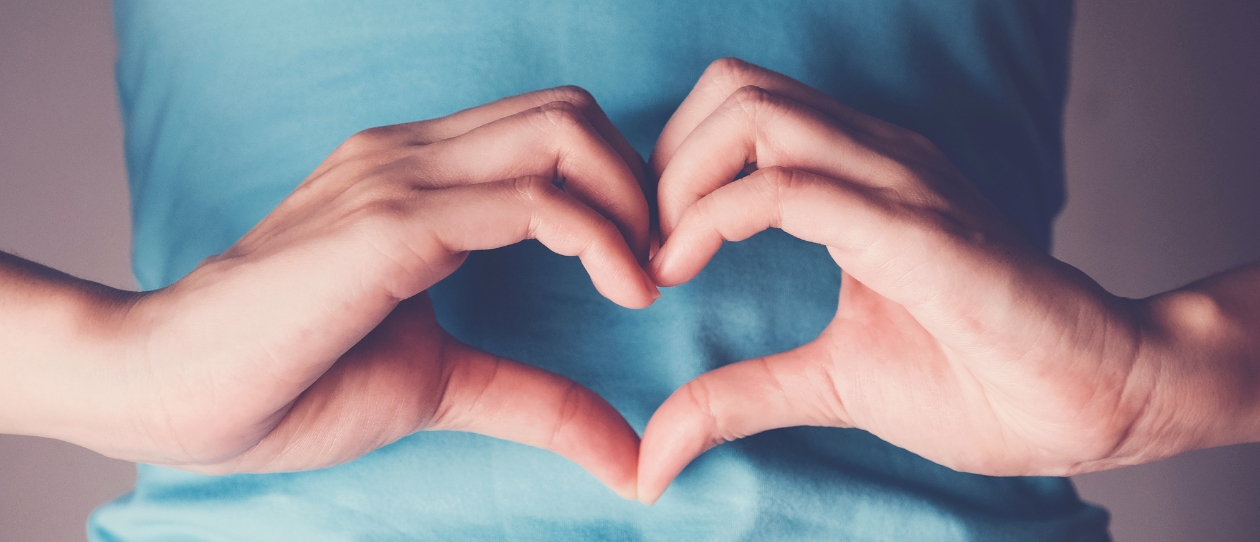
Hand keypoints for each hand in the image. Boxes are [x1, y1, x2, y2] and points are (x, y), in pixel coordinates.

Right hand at [51, 87, 655, 497]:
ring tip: (647, 279)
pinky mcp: (391, 224)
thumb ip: (534, 400)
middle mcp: (413, 156)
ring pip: (563, 135)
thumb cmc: (288, 379)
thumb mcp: (439, 383)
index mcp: (419, 178)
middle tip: (659, 262)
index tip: (646, 263)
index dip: (619, 186)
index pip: (552, 131)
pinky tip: (624, 290)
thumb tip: (626, 455)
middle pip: (572, 112)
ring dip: (632, 202)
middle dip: (640, 181)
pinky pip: (532, 201)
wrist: (166, 388)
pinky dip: (600, 237)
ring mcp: (400, 179)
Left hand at [636, 59, 1158, 503]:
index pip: (739, 107)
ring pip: (754, 115)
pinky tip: (685, 269)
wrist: (1089, 400)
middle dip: (664, 158)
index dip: (672, 166)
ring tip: (665, 257)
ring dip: (680, 179)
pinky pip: (792, 188)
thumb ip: (739, 395)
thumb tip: (654, 454)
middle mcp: (875, 157)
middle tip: (648, 244)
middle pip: (733, 86)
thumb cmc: (977, 380)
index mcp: (858, 174)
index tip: (650, 250)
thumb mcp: (828, 382)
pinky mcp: (915, 229)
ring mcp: (898, 182)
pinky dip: (714, 218)